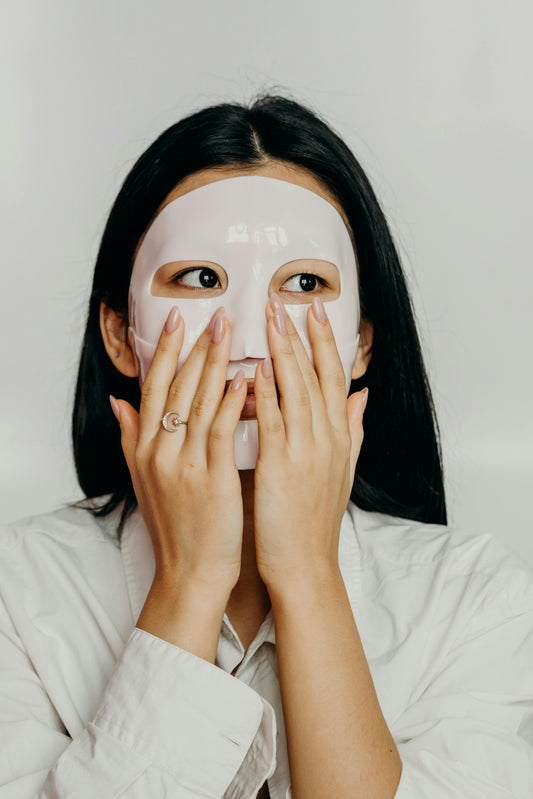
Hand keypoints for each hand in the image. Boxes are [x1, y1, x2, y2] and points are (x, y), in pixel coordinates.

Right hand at [111, 306, 246, 594]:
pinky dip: (229, 403)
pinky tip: (243, 379)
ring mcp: (183, 464)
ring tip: (229, 332)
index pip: (155, 388)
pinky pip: (219, 432)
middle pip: (176, 387)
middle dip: (195, 347)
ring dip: (214, 364)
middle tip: (215, 313)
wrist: (189, 572)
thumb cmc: (175, 526)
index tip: (178, 320)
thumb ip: (130, 438)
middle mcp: (160, 451)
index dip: (167, 352)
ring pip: (197, 402)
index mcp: (146, 448)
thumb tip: (117, 403)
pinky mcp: (210, 478)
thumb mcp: (143, 481)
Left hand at [253, 294, 366, 594]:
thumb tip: (361, 394)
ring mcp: (307, 451)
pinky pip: (274, 421)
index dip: (323, 341)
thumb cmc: (315, 519)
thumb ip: (352, 428)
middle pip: (316, 374)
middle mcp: (328, 438)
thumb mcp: (342, 470)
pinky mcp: (281, 466)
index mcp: (339, 437)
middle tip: (284, 298)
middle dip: (300, 334)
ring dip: (283, 350)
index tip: (313, 309)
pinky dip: (267, 392)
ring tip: (269, 317)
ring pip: (296, 389)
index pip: (333, 377)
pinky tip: (257, 367)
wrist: (306, 565)